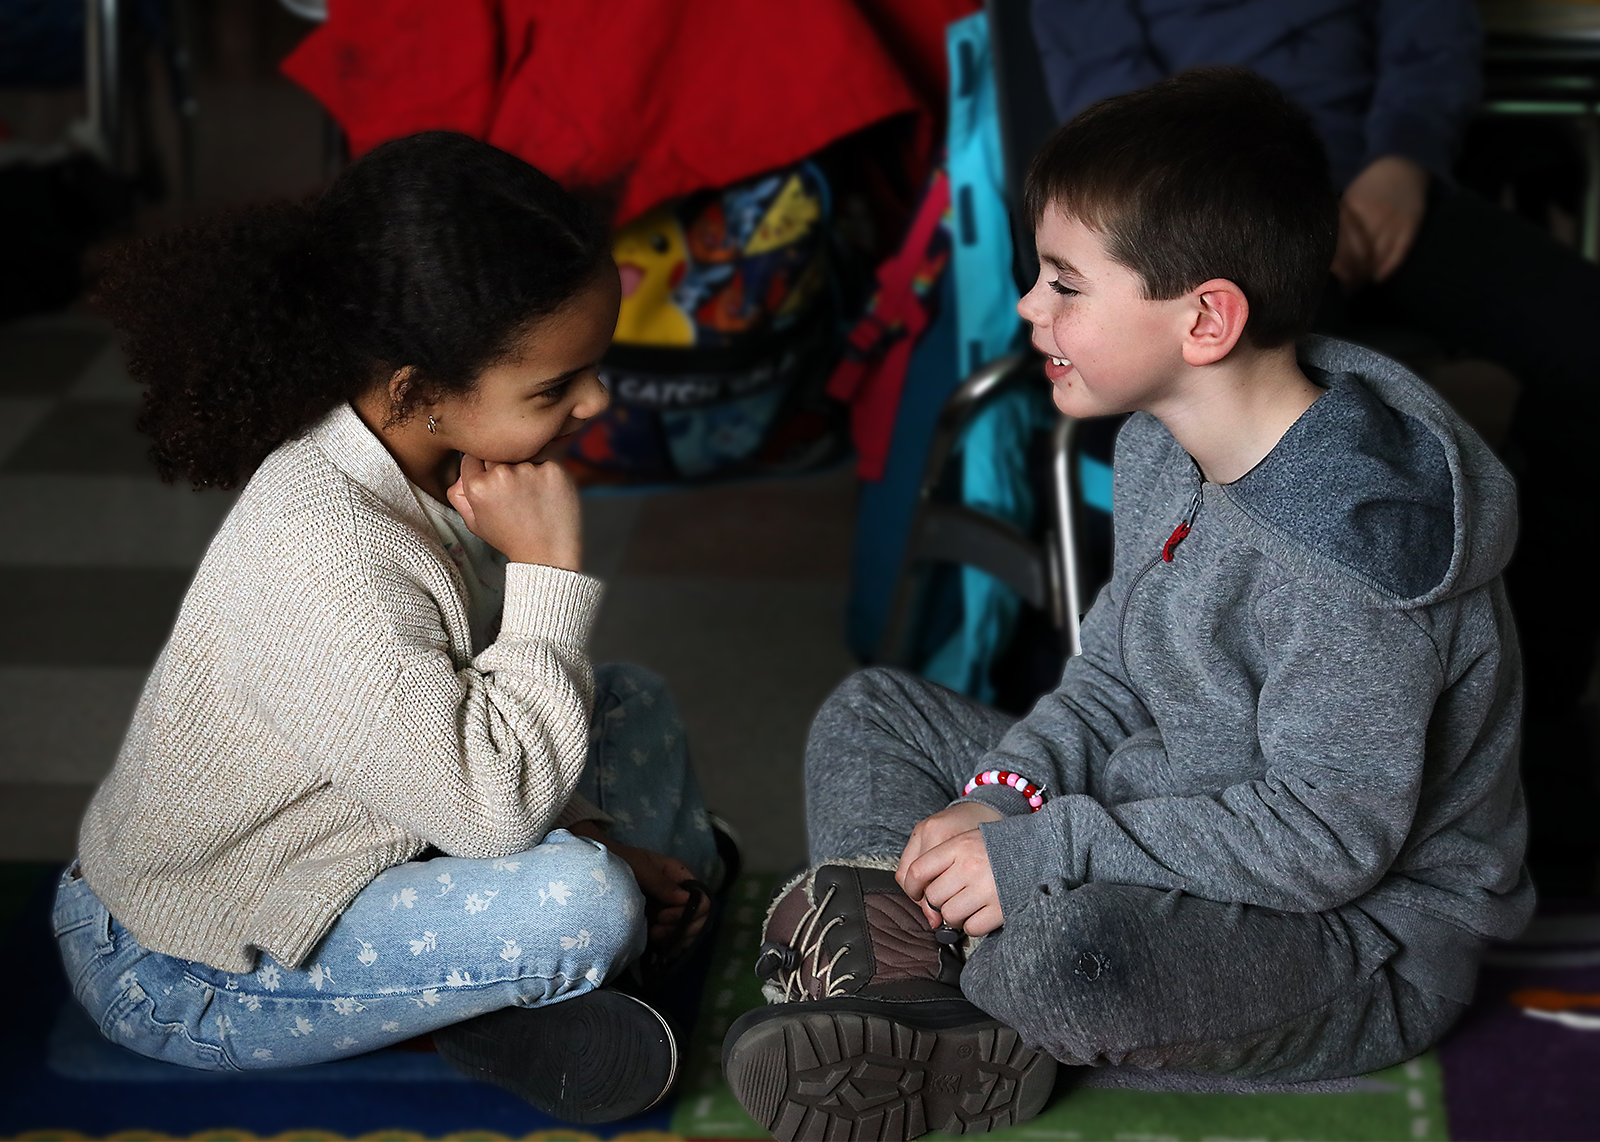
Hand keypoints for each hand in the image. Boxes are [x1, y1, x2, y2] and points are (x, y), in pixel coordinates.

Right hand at [446, 454, 581, 569]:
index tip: (493, 483)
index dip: (482, 470)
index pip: (472, 458)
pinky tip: (547, 491)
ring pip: (521, 452)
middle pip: (496, 452)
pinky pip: (546, 456)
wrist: (547, 554)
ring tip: (532, 493)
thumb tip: (463, 470)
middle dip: (502, 465)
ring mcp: (528, 470)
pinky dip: (546, 470)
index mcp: (477, 487)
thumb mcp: (474, 523)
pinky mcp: (553, 468)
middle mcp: (500, 475)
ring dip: (525, 465)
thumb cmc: (511, 537)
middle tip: (514, 490)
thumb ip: (458, 494)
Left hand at [605, 838, 709, 953]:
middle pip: (701, 918)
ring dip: (676, 937)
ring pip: (691, 930)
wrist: (600, 871)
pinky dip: (672, 944)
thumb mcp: (640, 868)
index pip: (702, 898)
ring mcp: (673, 909)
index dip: (689, 911)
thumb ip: (661, 883)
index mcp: (680, 876)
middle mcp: (681, 893)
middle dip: (682, 928)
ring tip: (653, 935)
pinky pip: (678, 937)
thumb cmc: (620, 862)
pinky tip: (658, 944)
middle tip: (657, 930)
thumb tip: (685, 899)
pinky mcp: (664, 922)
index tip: (662, 916)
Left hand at [896, 801, 1004, 936]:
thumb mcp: (967, 840)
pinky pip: (972, 927)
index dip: (912, 887)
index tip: (917, 892)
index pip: (917, 871)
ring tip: (967, 905)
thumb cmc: (997, 847)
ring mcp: (986, 888)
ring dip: (954, 916)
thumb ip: (942, 862)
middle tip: (951, 897)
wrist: (1039, 849)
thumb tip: (924, 901)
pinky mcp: (1001, 908)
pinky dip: (973, 925)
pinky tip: (981, 912)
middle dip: (938, 902)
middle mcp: (970, 866)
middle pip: (933, 897)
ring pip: (950, 915)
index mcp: (959, 845)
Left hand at [1333, 156, 1427, 288]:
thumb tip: (1321, 254)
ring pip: (1376, 257)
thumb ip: (1337, 225)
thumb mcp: (1347, 201)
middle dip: (1347, 275)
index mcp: (1350, 209)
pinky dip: (1386, 269)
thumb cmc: (1369, 186)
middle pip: (1356, 255)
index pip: (1338, 245)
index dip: (1333, 266)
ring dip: (1365, 275)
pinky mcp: (1410, 225)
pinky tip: (1376, 278)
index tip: (1326, 279)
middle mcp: (1371, 216)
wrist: (1403, 164)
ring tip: (1355, 286)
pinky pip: (1398, 254)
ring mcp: (1392, 221)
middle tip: (1340, 288)